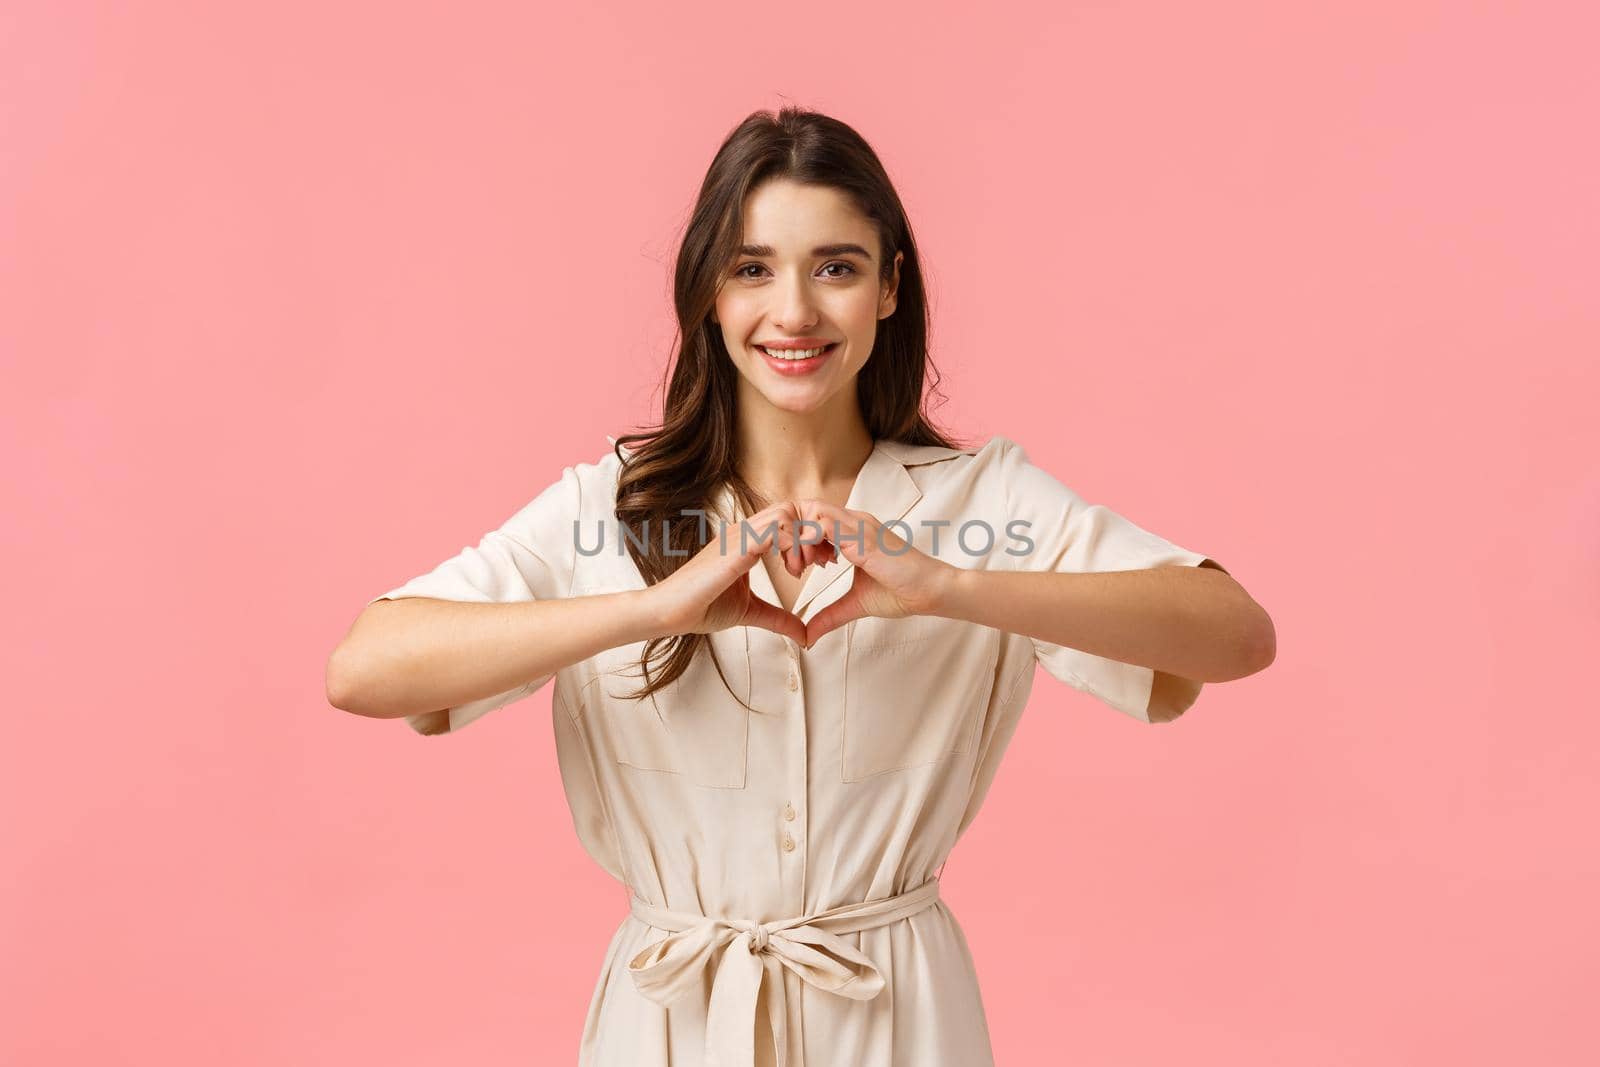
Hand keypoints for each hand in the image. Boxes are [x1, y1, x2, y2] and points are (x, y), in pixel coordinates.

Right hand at [649, 502, 831, 645]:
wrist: (669, 612)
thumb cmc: (701, 607)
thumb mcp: (751, 611)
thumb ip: (779, 618)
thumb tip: (804, 634)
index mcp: (746, 541)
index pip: (786, 518)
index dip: (807, 536)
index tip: (816, 564)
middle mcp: (743, 532)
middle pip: (790, 508)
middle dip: (811, 534)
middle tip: (816, 564)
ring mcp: (739, 536)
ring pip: (786, 513)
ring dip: (803, 540)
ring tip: (800, 570)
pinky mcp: (736, 547)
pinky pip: (774, 529)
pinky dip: (792, 545)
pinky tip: (791, 571)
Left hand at [796, 500, 954, 648]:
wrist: (930, 591)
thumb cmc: (900, 592)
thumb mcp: (855, 604)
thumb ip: (829, 615)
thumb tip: (808, 636)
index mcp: (853, 530)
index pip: (813, 519)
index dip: (797, 539)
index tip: (796, 568)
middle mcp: (855, 521)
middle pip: (807, 510)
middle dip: (791, 535)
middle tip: (793, 567)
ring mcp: (859, 526)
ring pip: (812, 514)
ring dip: (798, 539)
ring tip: (798, 568)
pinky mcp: (863, 538)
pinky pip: (825, 526)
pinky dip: (808, 542)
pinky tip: (808, 566)